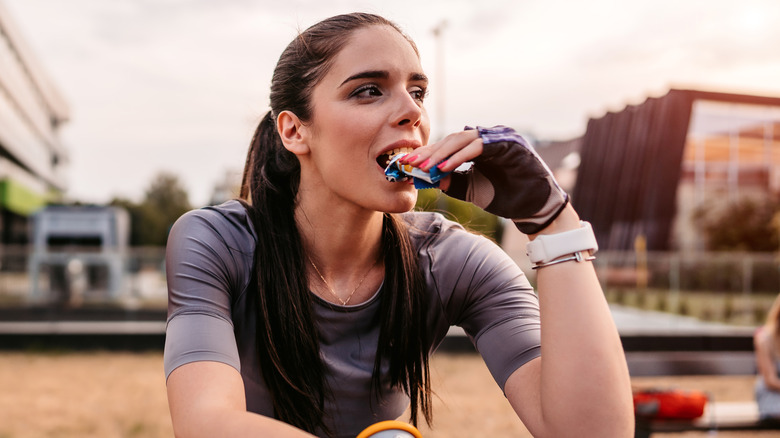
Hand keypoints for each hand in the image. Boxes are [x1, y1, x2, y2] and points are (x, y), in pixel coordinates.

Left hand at [408, 126, 568, 234]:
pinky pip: (479, 147)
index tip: (408, 163)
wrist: (535, 208)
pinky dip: (459, 157)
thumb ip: (451, 181)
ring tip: (424, 167)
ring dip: (441, 154)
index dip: (428, 154)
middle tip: (411, 163)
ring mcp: (500, 137)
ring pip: (463, 140)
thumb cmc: (506, 196)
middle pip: (452, 140)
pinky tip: (443, 168)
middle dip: (430, 153)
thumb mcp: (471, 189)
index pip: (449, 146)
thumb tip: (428, 177)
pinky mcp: (509, 143)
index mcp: (480, 146)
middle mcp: (489, 137)